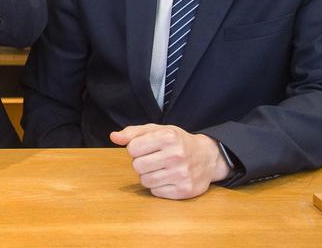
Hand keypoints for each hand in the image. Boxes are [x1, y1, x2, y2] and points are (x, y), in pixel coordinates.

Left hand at [110, 124, 231, 199]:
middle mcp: (176, 155)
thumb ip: (134, 133)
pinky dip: (158, 186)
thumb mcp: (157, 130)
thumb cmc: (177, 141)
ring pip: (145, 181)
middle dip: (141, 163)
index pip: (132, 148)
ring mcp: (182, 174)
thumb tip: (113, 137)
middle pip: (137, 166)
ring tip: (161, 168)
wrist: (207, 156)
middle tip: (153, 159)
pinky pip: (156, 192)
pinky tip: (168, 178)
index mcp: (168, 136)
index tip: (146, 148)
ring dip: (148, 176)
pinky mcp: (184, 190)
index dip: (135, 149)